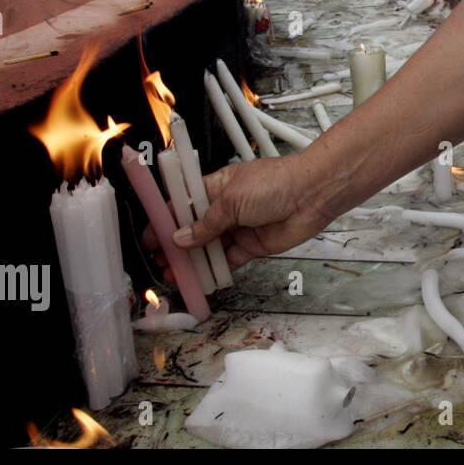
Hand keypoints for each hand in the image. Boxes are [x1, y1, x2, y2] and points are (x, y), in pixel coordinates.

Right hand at [164, 156, 326, 268]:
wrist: (312, 195)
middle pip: (194, 229)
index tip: (151, 236)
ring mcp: (239, 227)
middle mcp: (226, 208)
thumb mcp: (231, 199)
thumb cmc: (273, 184)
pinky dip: (215, 270)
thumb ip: (206, 222)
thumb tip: (182, 238)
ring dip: (192, 261)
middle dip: (176, 245)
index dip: (166, 220)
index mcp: (216, 187)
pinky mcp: (252, 245)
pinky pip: (229, 260)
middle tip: (159, 261)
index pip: (184, 203)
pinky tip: (201, 280)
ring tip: (174, 274)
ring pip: (209, 248)